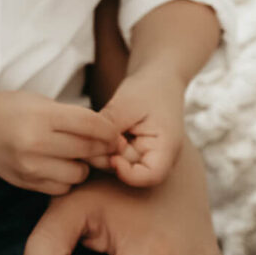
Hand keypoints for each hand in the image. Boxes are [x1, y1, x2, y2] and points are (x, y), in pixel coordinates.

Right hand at [0, 89, 123, 194]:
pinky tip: (56, 165)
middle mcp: (35, 142)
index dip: (109, 130)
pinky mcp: (26, 183)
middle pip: (89, 150)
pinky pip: (62, 187)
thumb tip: (112, 138)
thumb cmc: (11, 110)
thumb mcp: (42, 103)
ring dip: (82, 165)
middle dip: (101, 148)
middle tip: (100, 145)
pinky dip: (65, 178)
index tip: (114, 133)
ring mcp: (29, 166)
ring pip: (79, 174)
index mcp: (41, 116)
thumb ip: (75, 118)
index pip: (91, 125)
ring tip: (70, 154)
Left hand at [99, 70, 186, 186]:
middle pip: (130, 173)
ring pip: (117, 164)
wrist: (158, 78)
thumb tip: (88, 143)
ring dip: (101, 152)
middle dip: (107, 159)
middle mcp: (157, 156)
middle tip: (89, 139)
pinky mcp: (131, 150)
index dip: (128, 174)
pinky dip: (102, 146)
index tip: (112, 157)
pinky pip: (113, 155)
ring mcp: (144, 154)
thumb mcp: (127, 103)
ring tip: (90, 132)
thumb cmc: (148, 88)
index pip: (151, 176)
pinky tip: (94, 132)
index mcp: (167, 147)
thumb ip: (110, 124)